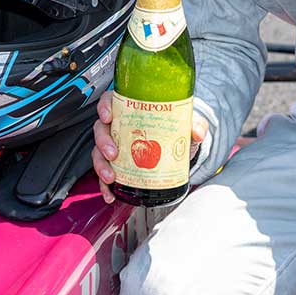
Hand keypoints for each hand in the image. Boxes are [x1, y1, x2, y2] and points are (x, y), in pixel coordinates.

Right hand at [92, 90, 209, 204]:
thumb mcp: (186, 122)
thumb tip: (197, 131)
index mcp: (131, 108)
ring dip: (101, 164)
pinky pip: (105, 173)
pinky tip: (110, 194)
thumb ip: (195, 123)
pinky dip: (105, 185)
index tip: (108, 116)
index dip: (105, 106)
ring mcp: (116, 145)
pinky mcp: (118, 165)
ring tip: (111, 176)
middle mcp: (120, 125)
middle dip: (103, 141)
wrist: (179, 150)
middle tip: (113, 152)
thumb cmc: (176, 128)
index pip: (111, 100)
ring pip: (98, 151)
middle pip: (101, 128)